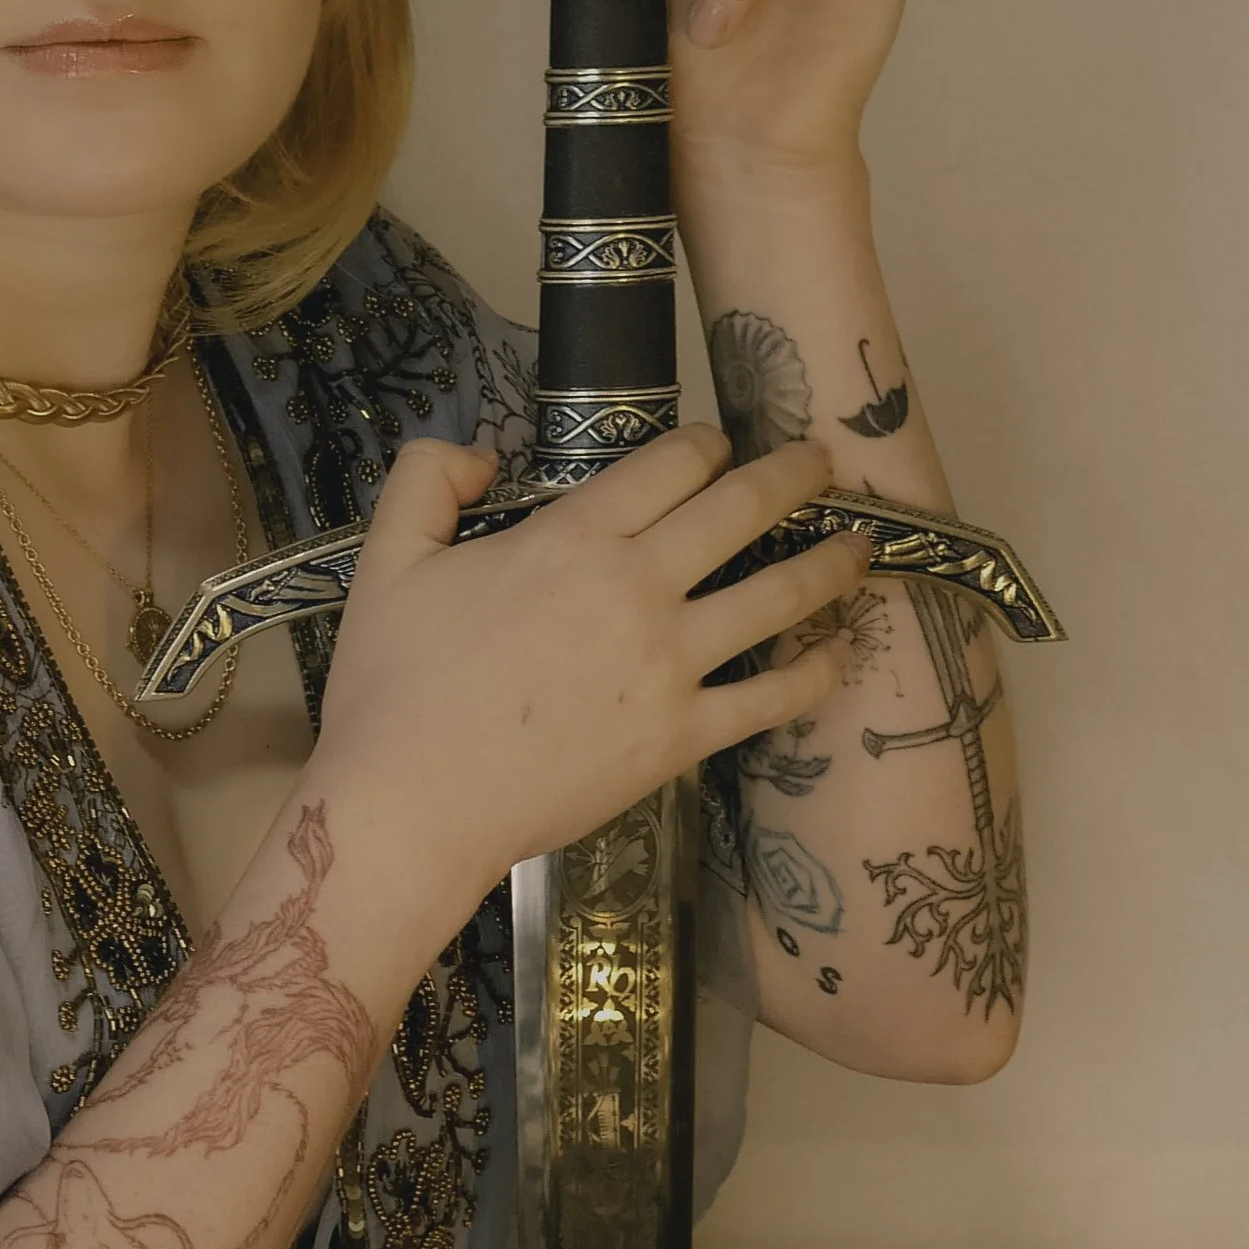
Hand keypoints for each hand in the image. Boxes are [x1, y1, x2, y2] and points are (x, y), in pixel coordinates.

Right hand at [310, 427, 866, 947]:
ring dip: (831, 561)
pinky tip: (840, 653)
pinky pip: (773, 697)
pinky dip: (818, 671)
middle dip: (792, 475)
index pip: (671, 463)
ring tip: (862, 544)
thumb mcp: (386, 560)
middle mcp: (640, 587)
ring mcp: (672, 665)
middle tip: (820, 461)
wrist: (412, 805)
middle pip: (742, 509)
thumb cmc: (391, 688)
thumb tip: (480, 452)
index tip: (717, 444)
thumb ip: (426, 480)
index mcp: (575, 536)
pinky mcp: (683, 736)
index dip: (704, 442)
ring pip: (779, 595)